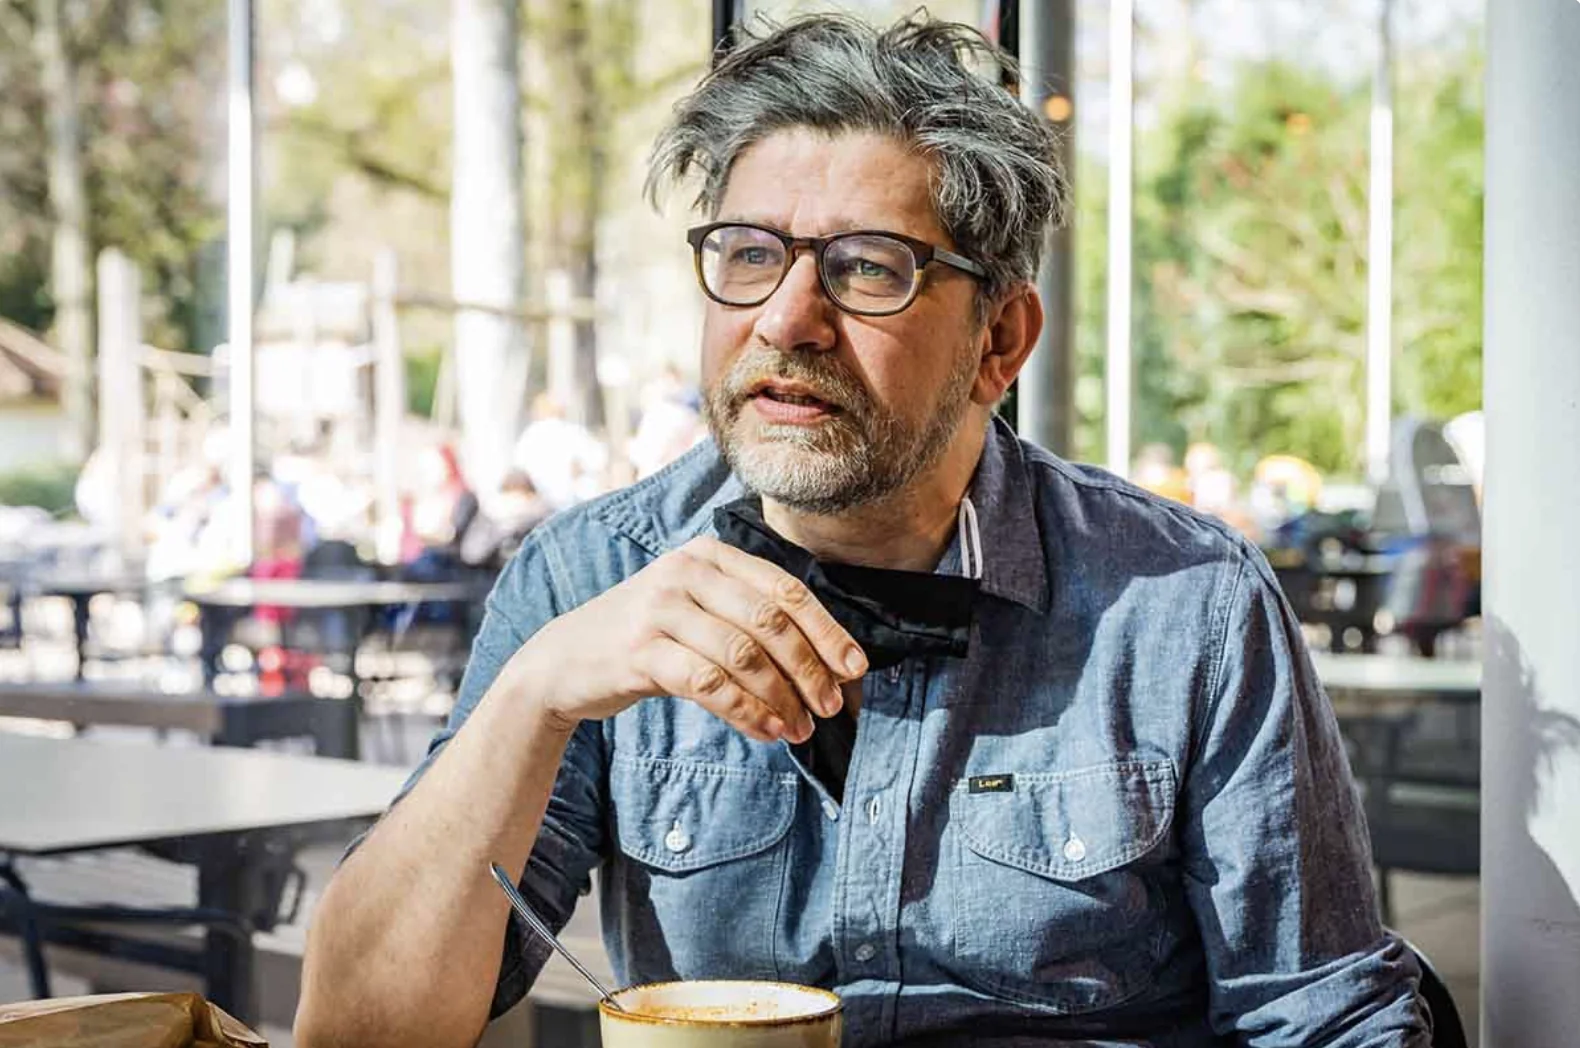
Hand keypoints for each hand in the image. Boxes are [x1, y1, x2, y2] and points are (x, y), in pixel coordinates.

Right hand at [513, 536, 867, 742]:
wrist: (565, 658)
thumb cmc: (648, 636)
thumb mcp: (696, 608)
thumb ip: (748, 620)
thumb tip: (825, 664)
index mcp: (709, 554)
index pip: (785, 590)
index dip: (826, 631)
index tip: (855, 669)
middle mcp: (685, 572)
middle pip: (770, 623)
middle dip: (810, 669)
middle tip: (832, 707)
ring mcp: (659, 609)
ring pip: (743, 655)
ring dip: (781, 698)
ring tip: (801, 728)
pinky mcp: (640, 650)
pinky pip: (709, 684)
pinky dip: (746, 712)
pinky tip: (766, 731)